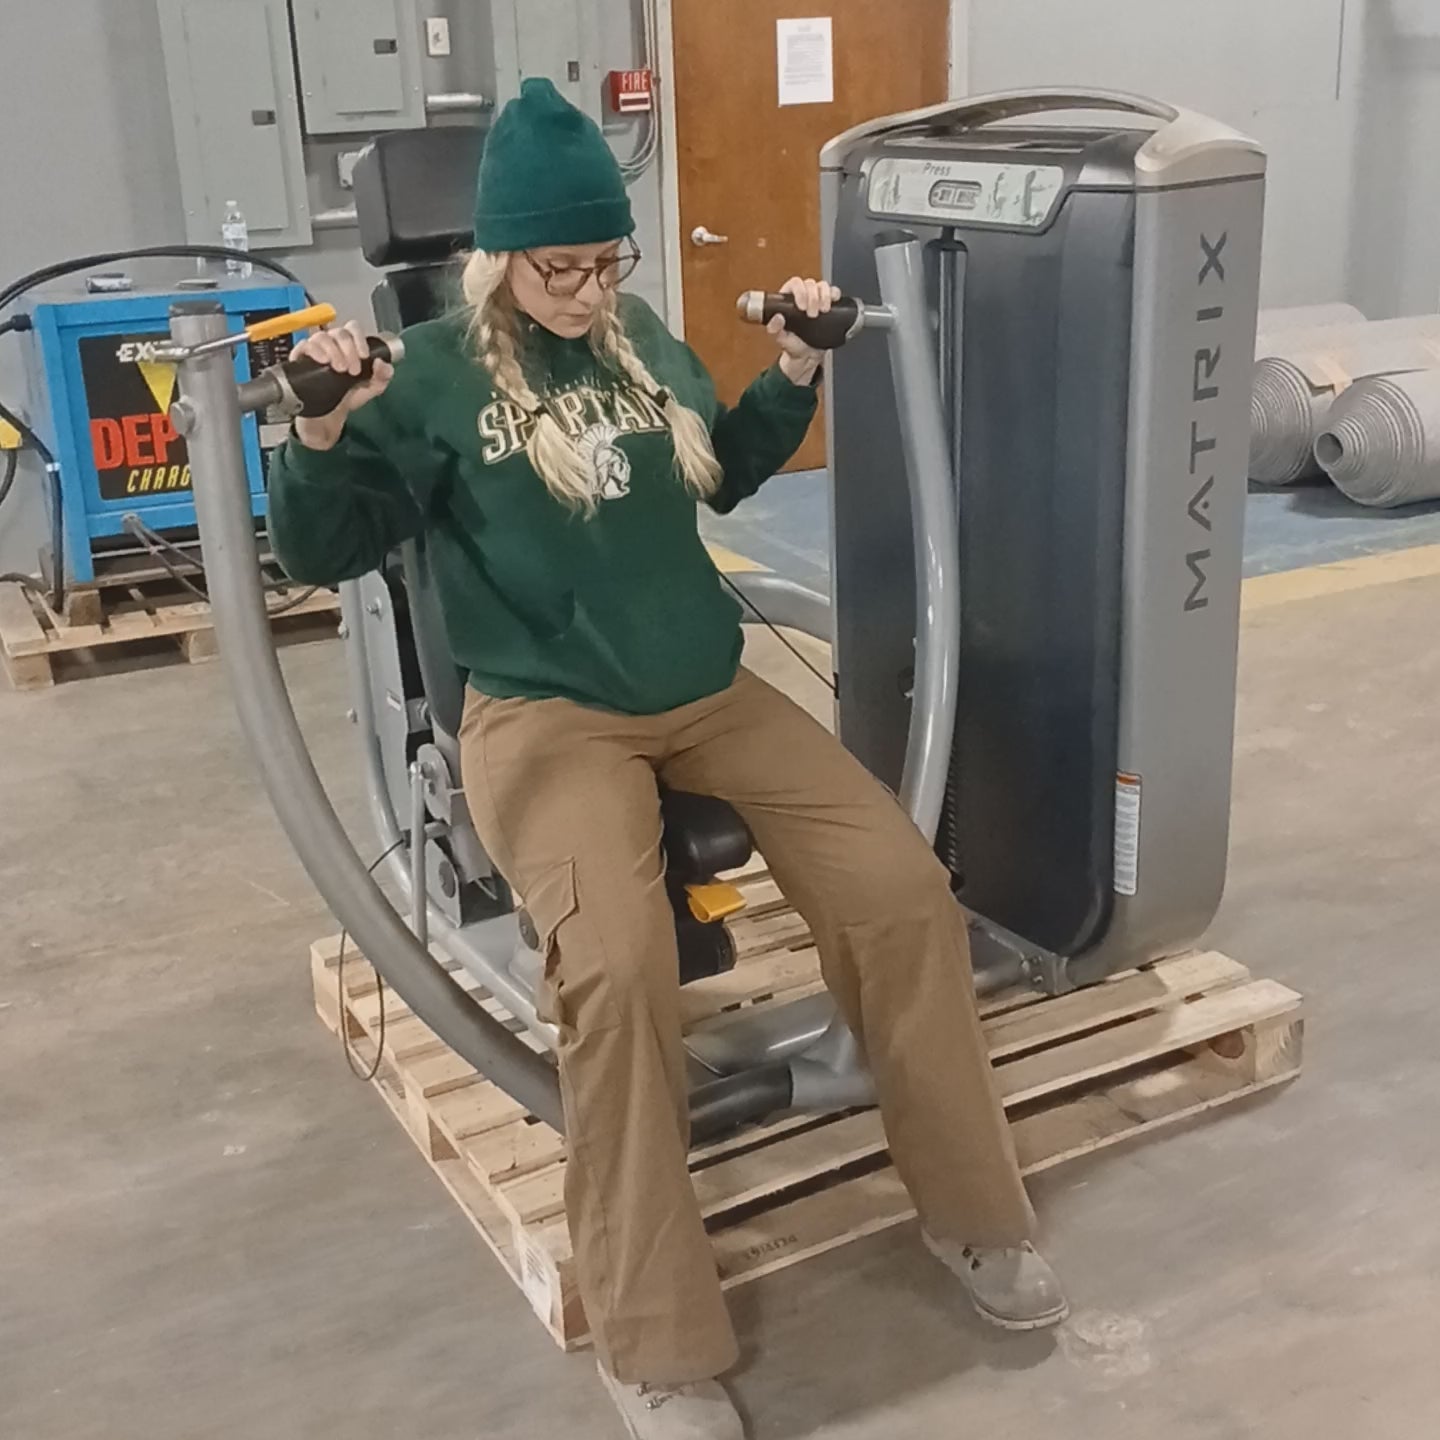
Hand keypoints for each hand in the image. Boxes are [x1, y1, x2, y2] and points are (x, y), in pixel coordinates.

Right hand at [290, 320, 394, 451]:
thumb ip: (383, 377)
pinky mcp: (301, 358)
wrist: (331, 416)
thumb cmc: (349, 396)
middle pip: (339, 333)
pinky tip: (323, 361)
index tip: (364, 356)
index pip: (352, 328)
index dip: (359, 339)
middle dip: (349, 350)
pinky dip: (314, 350)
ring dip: (334, 351)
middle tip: (353, 371)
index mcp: (349, 345)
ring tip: (340, 370)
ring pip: (322, 337)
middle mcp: (331, 343)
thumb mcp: (372, 389)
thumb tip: (381, 363)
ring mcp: (315, 350)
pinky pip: (304, 345)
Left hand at [768, 276, 837, 385]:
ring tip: (824, 310)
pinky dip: (835, 294)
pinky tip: (833, 303)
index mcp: (788, 299)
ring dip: (825, 296)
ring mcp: (817, 298)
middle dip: (813, 298)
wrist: (808, 355)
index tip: (802, 307)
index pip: (795, 284)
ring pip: (822, 286)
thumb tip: (778, 318)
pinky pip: (834, 292)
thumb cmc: (793, 345)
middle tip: (812, 314)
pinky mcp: (828, 303)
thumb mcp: (781, 339)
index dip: (800, 291)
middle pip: (810, 284)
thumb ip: (775, 329)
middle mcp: (803, 295)